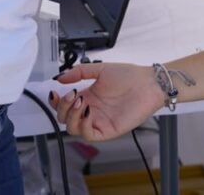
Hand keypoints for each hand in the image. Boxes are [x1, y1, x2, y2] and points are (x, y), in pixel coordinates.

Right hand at [49, 63, 163, 141]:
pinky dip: (84, 125)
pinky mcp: (108, 130)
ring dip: (72, 116)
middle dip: (63, 107)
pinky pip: (89, 135)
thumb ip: (80, 72)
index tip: (54, 93)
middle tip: (72, 95)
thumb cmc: (130, 76)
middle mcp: (91, 110)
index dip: (56, 102)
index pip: (64, 106)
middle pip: (65, 119)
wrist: (149, 83)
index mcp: (88, 97)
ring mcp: (98, 121)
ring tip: (81, 101)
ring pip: (73, 129)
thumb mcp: (101, 69)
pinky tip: (88, 111)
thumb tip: (60, 76)